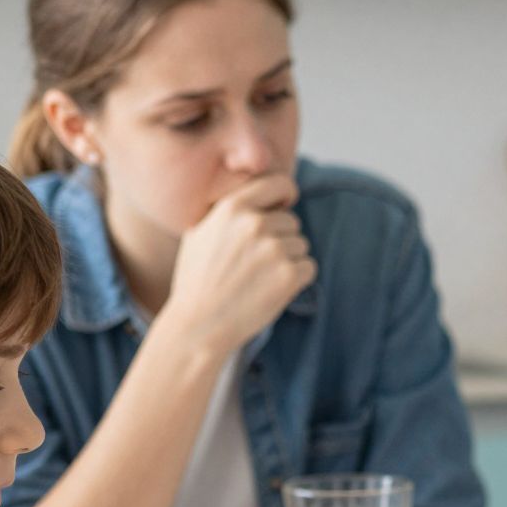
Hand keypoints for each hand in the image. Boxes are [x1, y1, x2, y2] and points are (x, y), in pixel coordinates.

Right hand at [162, 173, 313, 354]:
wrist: (199, 323)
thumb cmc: (198, 279)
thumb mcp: (199, 232)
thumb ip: (227, 210)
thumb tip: (255, 194)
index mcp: (232, 208)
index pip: (279, 183)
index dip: (285, 194)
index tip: (283, 206)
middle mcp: (255, 224)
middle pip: (291, 221)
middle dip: (280, 238)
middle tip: (255, 262)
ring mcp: (274, 249)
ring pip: (301, 245)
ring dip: (288, 260)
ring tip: (259, 277)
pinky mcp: (289, 275)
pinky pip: (309, 267)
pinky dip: (297, 279)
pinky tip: (271, 289)